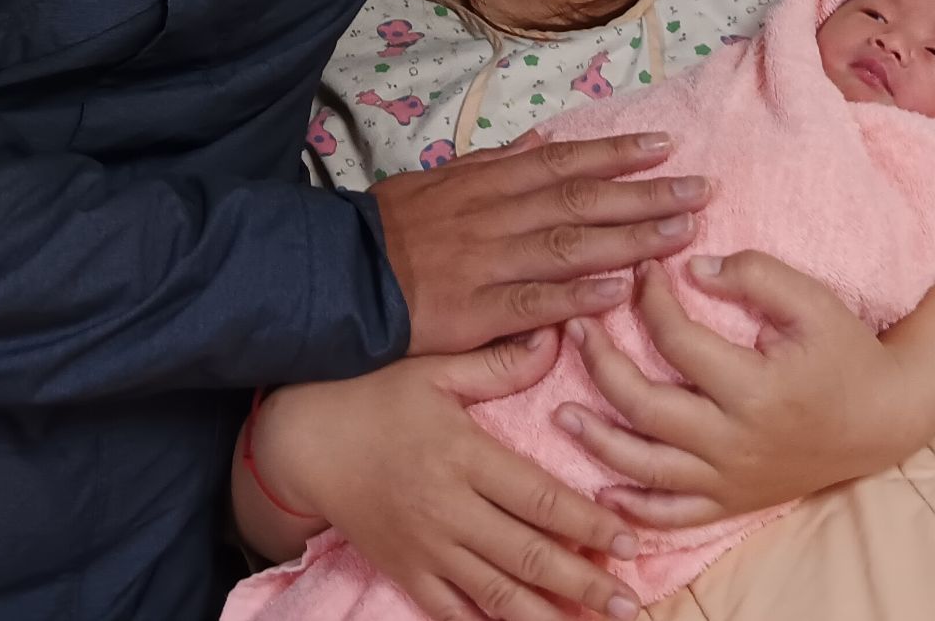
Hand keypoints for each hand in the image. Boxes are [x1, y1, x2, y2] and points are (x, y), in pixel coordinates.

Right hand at [253, 336, 645, 619]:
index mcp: (463, 456)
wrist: (303, 442)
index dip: (589, 523)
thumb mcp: (434, 370)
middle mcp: (449, 510)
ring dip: (548, 615)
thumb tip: (555, 341)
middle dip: (585, 583)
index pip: (539, 498)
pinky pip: (452, 613)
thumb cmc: (372, 397)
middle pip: (528, 556)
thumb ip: (498, 365)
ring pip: (497, 595)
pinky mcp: (405, 572)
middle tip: (631, 602)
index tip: (632, 539)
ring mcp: (426, 549)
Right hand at [374, 132, 708, 354]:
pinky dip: (577, 293)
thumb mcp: (441, 178)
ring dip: (631, 238)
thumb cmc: (392, 229)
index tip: (665, 147)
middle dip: (645, 194)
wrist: (339, 274)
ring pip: (570, 246)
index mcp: (489, 183)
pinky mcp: (475, 311)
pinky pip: (534, 301)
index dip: (617, 155)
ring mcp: (488, 263)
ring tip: (682, 232)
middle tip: (701, 190)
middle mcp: (496, 215)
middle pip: (582, 200)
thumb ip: (497, 162)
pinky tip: (619, 289)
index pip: (565, 163)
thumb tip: (545, 139)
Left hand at [555, 255, 915, 527]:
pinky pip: (673, 515)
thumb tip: (692, 266)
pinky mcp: (731, 501)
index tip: (641, 270)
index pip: (676, 341)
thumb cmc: (845, 351)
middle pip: (643, 406)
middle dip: (600, 364)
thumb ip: (754, 274)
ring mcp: (730, 478)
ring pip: (645, 468)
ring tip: (560, 413)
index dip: (649, 300)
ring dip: (597, 441)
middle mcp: (735, 441)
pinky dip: (634, 510)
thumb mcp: (812, 299)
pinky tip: (602, 491)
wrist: (884, 418)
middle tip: (576, 328)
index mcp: (754, 388)